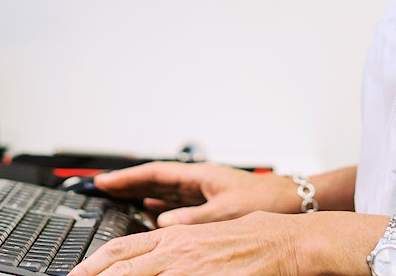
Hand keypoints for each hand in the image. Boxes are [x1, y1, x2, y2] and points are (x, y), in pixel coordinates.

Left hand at [67, 211, 299, 275]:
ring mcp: (189, 266)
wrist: (283, 240)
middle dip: (92, 275)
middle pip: (121, 263)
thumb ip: (175, 250)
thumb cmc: (249, 238)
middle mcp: (175, 249)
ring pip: (138, 275)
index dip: (95, 262)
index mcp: (173, 238)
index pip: (122, 249)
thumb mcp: (203, 240)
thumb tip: (153, 260)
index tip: (77, 273)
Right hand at [92, 162, 301, 225]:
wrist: (293, 203)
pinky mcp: (210, 205)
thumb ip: (192, 219)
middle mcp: (197, 181)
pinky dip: (160, 210)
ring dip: (141, 196)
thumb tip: (162, 223)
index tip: (104, 181)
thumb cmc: (265, 200)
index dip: (127, 177)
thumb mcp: (225, 211)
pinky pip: (176, 206)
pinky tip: (152, 218)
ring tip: (119, 202)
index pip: (154, 172)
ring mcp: (203, 192)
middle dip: (128, 184)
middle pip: (154, 180)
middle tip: (102, 190)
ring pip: (164, 192)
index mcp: (198, 175)